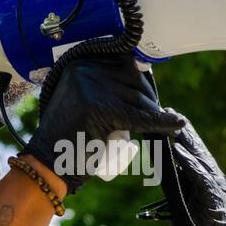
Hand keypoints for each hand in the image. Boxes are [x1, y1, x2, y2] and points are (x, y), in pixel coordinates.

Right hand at [23, 55, 186, 193]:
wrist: (49, 163)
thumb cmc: (68, 135)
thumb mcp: (81, 97)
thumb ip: (103, 81)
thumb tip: (144, 67)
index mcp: (80, 62)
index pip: (125, 62)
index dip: (141, 81)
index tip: (147, 96)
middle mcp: (84, 70)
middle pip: (134, 80)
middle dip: (148, 100)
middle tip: (152, 118)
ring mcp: (92, 89)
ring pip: (139, 100)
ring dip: (154, 114)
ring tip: (158, 127)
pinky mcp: (101, 110)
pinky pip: (141, 117)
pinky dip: (162, 123)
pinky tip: (176, 125)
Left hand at [161, 115, 225, 225]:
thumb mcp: (183, 221)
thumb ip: (183, 198)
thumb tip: (172, 173)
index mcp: (221, 200)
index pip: (204, 165)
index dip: (189, 143)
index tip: (174, 123)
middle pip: (205, 161)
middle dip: (187, 137)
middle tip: (171, 112)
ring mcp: (225, 206)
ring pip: (204, 168)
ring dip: (186, 146)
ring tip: (172, 126)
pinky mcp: (218, 214)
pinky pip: (204, 185)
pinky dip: (191, 168)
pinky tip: (179, 154)